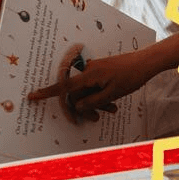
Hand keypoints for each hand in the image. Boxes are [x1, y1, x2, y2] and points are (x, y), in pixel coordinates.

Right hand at [27, 50, 153, 120]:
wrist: (146, 62)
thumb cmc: (131, 77)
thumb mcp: (112, 94)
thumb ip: (92, 101)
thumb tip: (77, 106)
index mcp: (90, 75)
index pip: (65, 86)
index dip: (48, 92)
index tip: (32, 95)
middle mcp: (89, 70)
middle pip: (78, 94)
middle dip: (87, 107)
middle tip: (99, 117)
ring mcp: (96, 70)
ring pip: (88, 91)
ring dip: (97, 103)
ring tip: (112, 109)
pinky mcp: (102, 71)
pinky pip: (95, 87)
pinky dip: (101, 96)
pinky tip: (113, 103)